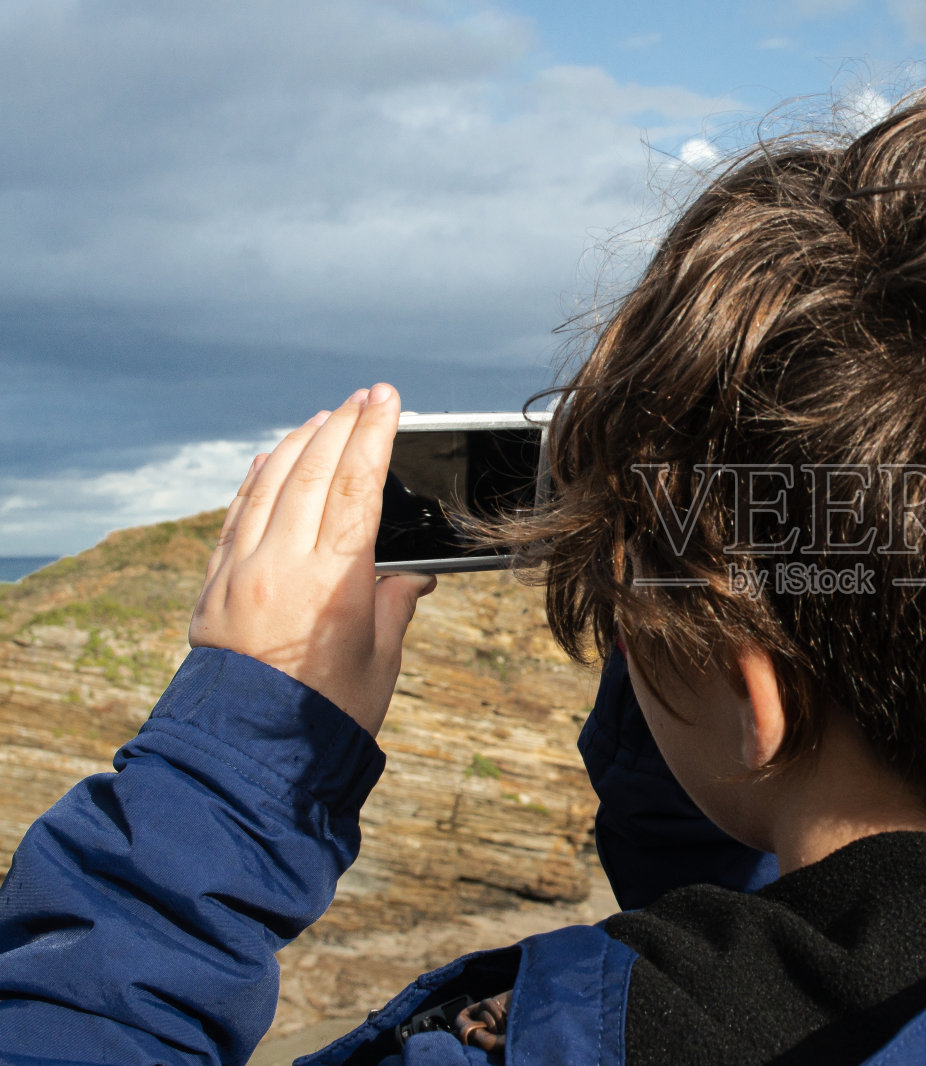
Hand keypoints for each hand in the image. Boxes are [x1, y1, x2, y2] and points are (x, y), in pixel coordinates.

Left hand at [189, 384, 435, 734]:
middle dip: (341, 427)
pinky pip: (237, 514)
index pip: (355, 487)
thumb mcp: (380, 659)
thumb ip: (394, 605)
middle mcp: (282, 565)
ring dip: (300, 444)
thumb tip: (412, 577)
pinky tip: (274, 459)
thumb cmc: (329, 712)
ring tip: (325, 418)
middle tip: (363, 398)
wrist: (251, 753)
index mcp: (333, 582)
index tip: (385, 399)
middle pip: (312, 473)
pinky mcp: (216, 585)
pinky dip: (258, 479)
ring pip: (271, 485)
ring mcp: (242, 571)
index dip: (373, 436)